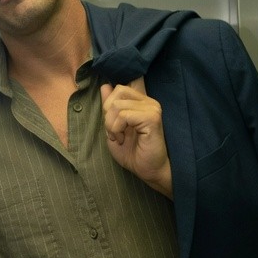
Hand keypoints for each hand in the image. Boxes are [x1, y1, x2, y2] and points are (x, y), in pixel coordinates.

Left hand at [100, 77, 172, 198]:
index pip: (121, 86)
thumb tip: (104, 86)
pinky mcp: (152, 118)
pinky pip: (123, 115)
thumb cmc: (133, 153)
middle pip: (117, 91)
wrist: (149, 171)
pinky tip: (123, 139)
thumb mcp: (113, 127)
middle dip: (108, 112)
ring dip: (111, 125)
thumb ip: (109, 107)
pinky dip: (117, 129)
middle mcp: (148, 101)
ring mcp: (152, 108)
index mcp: (140, 101)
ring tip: (120, 137)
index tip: (112, 121)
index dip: (109, 98)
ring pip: (117, 105)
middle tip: (114, 131)